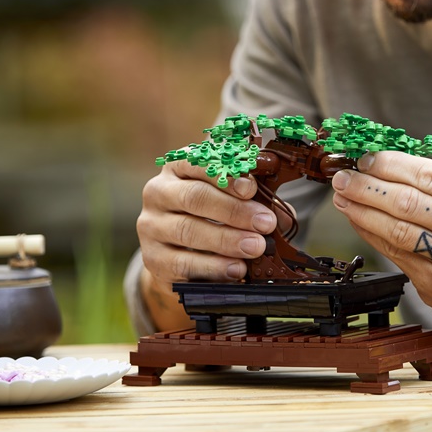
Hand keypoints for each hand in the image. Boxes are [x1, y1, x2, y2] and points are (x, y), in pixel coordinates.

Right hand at [136, 159, 280, 329]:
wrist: (177, 251)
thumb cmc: (209, 215)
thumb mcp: (228, 197)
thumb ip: (252, 199)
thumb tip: (280, 216)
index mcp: (177, 167)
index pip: (197, 163)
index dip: (226, 176)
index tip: (251, 188)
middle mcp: (158, 192)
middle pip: (194, 197)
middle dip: (234, 210)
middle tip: (264, 223)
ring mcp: (151, 226)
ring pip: (188, 231)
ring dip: (227, 240)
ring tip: (256, 247)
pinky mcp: (152, 258)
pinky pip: (183, 263)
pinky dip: (213, 267)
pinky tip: (236, 269)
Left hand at [330, 151, 431, 365]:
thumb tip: (382, 164)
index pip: (428, 176)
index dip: (390, 165)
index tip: (366, 159)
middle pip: (408, 203)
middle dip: (367, 187)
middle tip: (343, 177)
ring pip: (397, 231)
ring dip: (362, 211)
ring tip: (343, 198)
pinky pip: (395, 254)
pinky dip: (371, 234)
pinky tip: (359, 221)